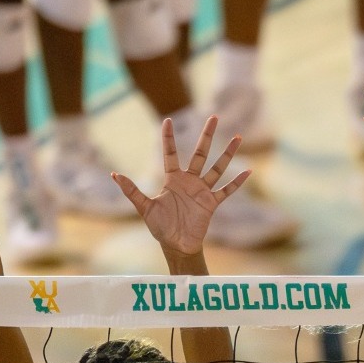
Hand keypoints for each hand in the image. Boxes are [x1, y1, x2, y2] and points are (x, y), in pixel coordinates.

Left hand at [112, 117, 250, 257]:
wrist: (176, 245)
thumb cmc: (160, 227)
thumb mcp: (144, 208)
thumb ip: (132, 191)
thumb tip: (115, 175)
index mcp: (173, 180)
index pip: (171, 154)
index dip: (168, 138)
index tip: (167, 120)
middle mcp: (189, 181)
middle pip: (200, 153)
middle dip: (207, 136)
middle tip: (213, 117)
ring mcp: (202, 191)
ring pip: (217, 168)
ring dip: (228, 154)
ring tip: (238, 138)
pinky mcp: (211, 203)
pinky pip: (226, 190)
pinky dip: (237, 183)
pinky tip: (248, 172)